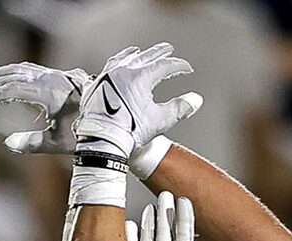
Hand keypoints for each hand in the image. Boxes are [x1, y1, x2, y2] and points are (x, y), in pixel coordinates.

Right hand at [0, 63, 91, 155]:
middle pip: (11, 74)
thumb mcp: (58, 142)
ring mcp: (52, 76)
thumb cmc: (85, 134)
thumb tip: (8, 143)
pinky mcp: (55, 77)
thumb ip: (32, 143)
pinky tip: (6, 81)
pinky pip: (28, 70)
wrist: (110, 119)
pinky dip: (13, 74)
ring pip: (19, 69)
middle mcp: (48, 79)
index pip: (11, 90)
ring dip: (0, 76)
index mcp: (47, 93)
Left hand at [75, 43, 201, 161]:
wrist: (102, 140)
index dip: (178, 66)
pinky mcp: (96, 84)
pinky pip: (108, 67)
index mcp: (140, 76)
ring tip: (140, 52)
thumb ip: (179, 108)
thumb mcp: (159, 121)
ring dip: (136, 54)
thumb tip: (195, 100)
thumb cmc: (128, 132)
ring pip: (124, 58)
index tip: (186, 68)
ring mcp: (107, 76)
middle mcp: (123, 71)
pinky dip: (116, 63)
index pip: (164, 66)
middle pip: (145, 56)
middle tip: (167, 49)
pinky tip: (116, 65)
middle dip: (159, 53)